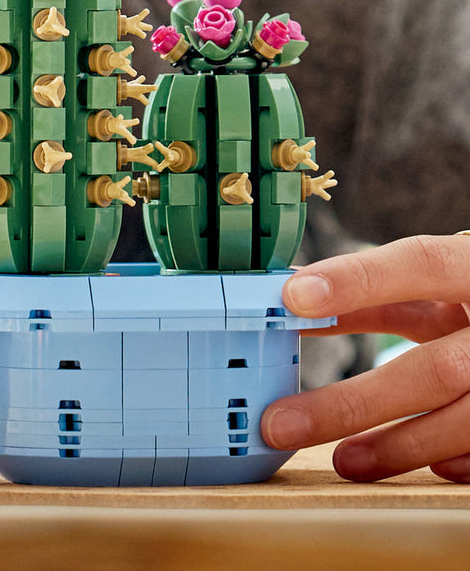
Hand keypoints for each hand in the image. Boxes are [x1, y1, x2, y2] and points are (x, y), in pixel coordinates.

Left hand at [261, 234, 469, 481]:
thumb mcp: (436, 281)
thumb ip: (370, 287)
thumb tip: (286, 295)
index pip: (421, 264)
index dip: (358, 279)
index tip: (292, 298)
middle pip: (435, 370)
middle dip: (352, 402)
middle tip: (278, 423)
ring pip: (464, 421)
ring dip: (397, 446)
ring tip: (341, 460)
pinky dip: (456, 460)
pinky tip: (425, 467)